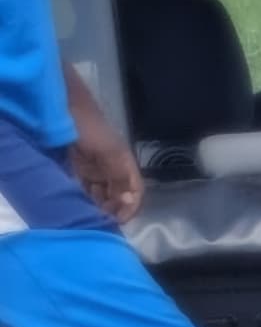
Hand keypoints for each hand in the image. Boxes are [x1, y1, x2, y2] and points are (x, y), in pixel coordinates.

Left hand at [64, 73, 141, 222]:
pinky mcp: (78, 164)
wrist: (60, 106)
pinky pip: (85, 185)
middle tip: (101, 219)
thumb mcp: (109, 153)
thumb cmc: (88, 128)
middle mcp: (112, 166)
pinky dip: (85, 196)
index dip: (130, 207)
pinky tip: (79, 202)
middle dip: (114, 208)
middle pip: (119, 193)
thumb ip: (120, 176)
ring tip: (90, 214)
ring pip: (102, 191)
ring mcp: (94, 165)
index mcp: (124, 163)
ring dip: (99, 204)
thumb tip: (130, 201)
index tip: (118, 220)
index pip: (135, 191)